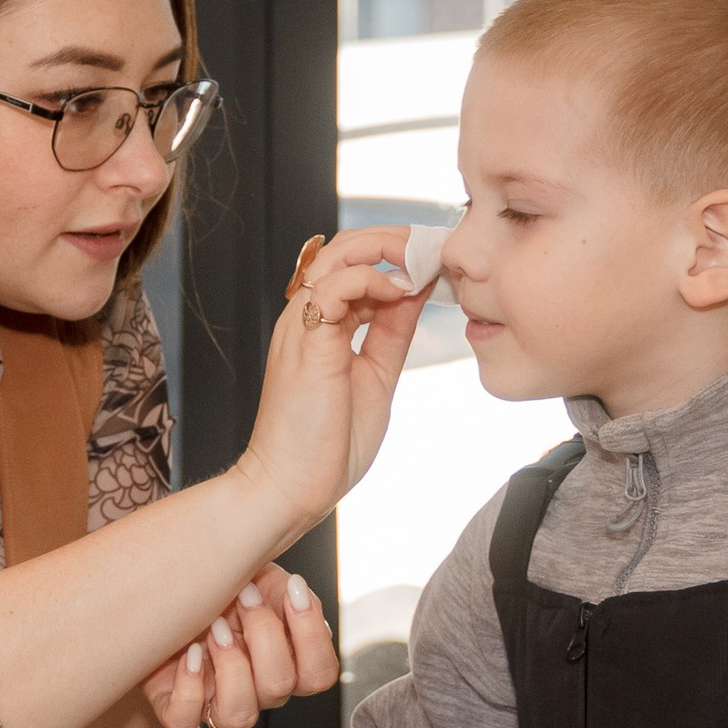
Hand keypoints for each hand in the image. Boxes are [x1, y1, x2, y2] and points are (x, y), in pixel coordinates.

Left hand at [144, 566, 340, 727]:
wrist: (171, 595)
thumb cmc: (222, 591)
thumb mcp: (260, 579)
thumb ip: (285, 590)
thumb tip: (297, 592)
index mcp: (289, 664)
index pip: (320, 674)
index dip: (311, 634)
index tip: (293, 587)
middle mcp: (259, 691)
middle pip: (280, 686)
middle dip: (263, 633)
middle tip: (243, 594)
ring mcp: (220, 705)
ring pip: (240, 715)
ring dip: (230, 665)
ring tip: (214, 626)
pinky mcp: (180, 711)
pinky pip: (186, 720)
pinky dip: (188, 687)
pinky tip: (189, 654)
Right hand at [232, 226, 428, 544]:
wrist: (291, 487)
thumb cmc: (325, 445)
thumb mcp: (376, 376)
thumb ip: (392, 333)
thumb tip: (417, 292)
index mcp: (323, 327)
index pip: (356, 268)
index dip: (397, 256)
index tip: (436, 260)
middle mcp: (308, 318)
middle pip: (343, 249)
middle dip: (392, 240)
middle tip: (433, 248)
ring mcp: (303, 327)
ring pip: (336, 256)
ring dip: (383, 251)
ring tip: (419, 263)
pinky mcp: (306, 342)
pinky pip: (333, 287)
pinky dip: (370, 279)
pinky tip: (398, 292)